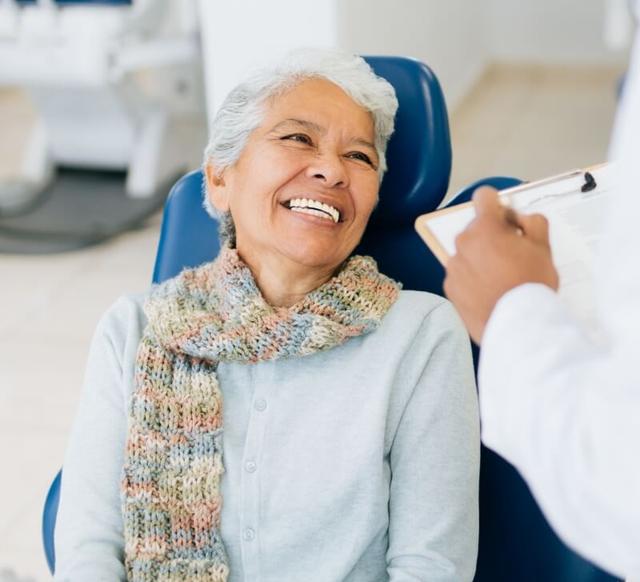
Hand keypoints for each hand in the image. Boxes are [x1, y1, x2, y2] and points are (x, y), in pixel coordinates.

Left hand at [443, 187, 558, 343]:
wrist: (517, 324)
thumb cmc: (532, 282)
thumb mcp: (543, 247)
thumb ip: (532, 222)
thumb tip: (518, 218)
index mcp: (485, 227)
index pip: (484, 197)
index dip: (497, 204)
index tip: (505, 218)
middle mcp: (463, 242)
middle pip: (477, 229)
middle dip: (492, 236)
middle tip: (511, 256)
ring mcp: (453, 266)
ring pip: (468, 253)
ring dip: (480, 258)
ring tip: (500, 278)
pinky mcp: (449, 287)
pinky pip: (461, 275)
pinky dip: (471, 279)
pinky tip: (489, 292)